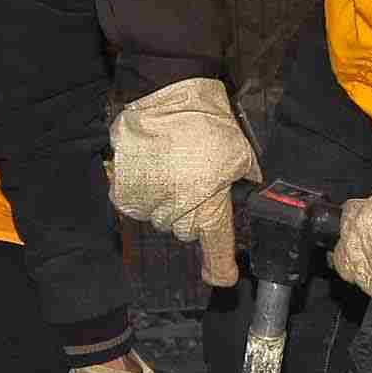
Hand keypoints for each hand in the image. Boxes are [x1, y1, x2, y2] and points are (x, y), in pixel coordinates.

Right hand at [110, 78, 255, 288]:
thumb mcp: (242, 155)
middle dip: (193, 212)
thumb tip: (247, 195)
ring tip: (174, 169)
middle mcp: (178, 212)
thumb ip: (244, 184)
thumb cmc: (208, 122)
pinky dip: (144, 193)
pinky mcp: (124, 192)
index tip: (225, 278)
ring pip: (161, 219)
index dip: (221, 269)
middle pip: (186, 231)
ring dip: (167, 202)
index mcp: (210, 207)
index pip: (216, 250)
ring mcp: (148, 204)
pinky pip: (137, 207)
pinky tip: (153, 170)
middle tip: (195, 181)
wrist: (168, 94)